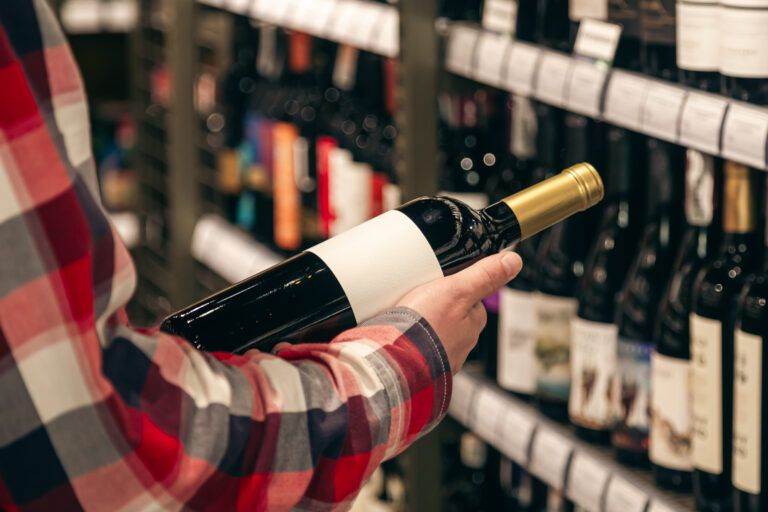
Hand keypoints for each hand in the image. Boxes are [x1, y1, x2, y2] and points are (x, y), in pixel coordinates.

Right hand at [397, 252, 522, 372]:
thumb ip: (484, 276)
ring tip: (404, 314)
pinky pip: (417, 345)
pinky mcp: (419, 364)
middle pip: (453, 315)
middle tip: (417, 296)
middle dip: (438, 305)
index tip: (441, 279)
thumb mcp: (457, 290)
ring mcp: (440, 356)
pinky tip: (398, 331)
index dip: (457, 285)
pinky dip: (410, 338)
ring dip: (423, 323)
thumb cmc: (425, 326)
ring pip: (434, 331)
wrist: (394, 361)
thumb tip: (514, 261)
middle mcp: (461, 345)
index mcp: (473, 325)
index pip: (473, 298)